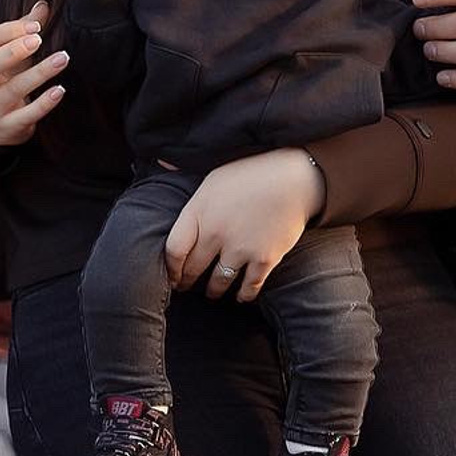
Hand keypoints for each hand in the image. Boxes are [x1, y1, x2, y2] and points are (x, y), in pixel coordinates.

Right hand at [0, 1, 66, 145]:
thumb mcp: (4, 53)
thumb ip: (22, 30)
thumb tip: (43, 5)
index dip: (8, 31)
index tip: (35, 25)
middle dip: (12, 52)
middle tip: (37, 39)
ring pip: (12, 90)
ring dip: (39, 73)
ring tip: (62, 58)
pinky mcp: (8, 126)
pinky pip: (26, 115)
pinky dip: (43, 103)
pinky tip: (59, 90)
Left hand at [165, 149, 323, 302]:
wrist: (295, 178)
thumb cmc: (253, 172)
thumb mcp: (214, 175)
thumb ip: (188, 182)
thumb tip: (159, 158)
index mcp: (200, 211)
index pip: (173, 249)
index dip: (170, 267)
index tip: (172, 273)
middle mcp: (216, 233)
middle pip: (193, 269)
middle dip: (187, 281)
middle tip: (186, 286)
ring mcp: (240, 249)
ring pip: (218, 283)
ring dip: (213, 291)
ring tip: (212, 293)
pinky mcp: (264, 259)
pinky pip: (249, 287)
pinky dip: (244, 295)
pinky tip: (241, 296)